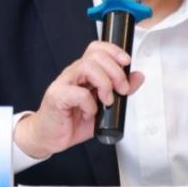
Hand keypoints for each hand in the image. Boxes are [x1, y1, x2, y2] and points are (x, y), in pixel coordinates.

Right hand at [13, 41, 143, 158]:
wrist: (50, 137)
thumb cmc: (73, 121)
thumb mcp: (103, 107)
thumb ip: (121, 91)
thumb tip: (137, 76)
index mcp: (84, 72)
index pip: (97, 48)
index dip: (113, 50)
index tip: (126, 61)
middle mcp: (74, 73)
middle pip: (96, 56)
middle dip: (115, 70)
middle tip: (121, 89)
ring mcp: (64, 83)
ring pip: (87, 67)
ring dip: (104, 83)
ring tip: (107, 101)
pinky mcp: (57, 96)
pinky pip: (78, 93)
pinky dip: (90, 104)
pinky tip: (90, 113)